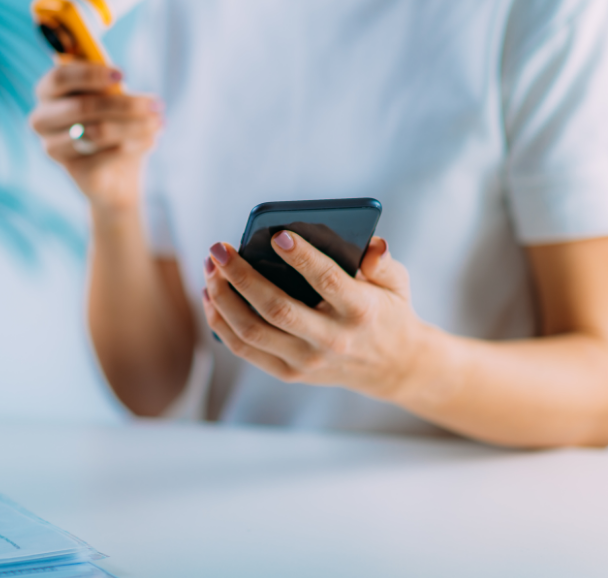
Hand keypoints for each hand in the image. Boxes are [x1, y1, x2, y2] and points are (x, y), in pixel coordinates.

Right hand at [28, 62, 162, 211]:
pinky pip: (108, 154)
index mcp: (47, 93)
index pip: (59, 77)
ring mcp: (53, 148)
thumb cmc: (113, 124)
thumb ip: (110, 84)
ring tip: (159, 123)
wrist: (118, 176)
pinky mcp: (74, 171)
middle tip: (157, 105)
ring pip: (98, 132)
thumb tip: (119, 78)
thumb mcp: (113, 98)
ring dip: (136, 126)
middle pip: (81, 106)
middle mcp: (42, 120)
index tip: (122, 75)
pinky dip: (135, 144)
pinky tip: (152, 141)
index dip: (91, 74)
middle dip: (124, 104)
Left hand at [201, 232, 429, 401]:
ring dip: (224, 298)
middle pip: (277, 309)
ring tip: (210, 267)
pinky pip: (245, 349)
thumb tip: (370, 245)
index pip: (327, 281)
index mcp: (360, 311)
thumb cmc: (386, 311)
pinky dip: (221, 323)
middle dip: (241, 276)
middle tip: (219, 248)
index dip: (302, 258)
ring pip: (253, 331)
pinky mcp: (289, 372)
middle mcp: (331, 339)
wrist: (390, 366)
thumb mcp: (397, 283)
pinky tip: (210, 295)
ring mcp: (307, 360)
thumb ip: (383, 261)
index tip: (278, 235)